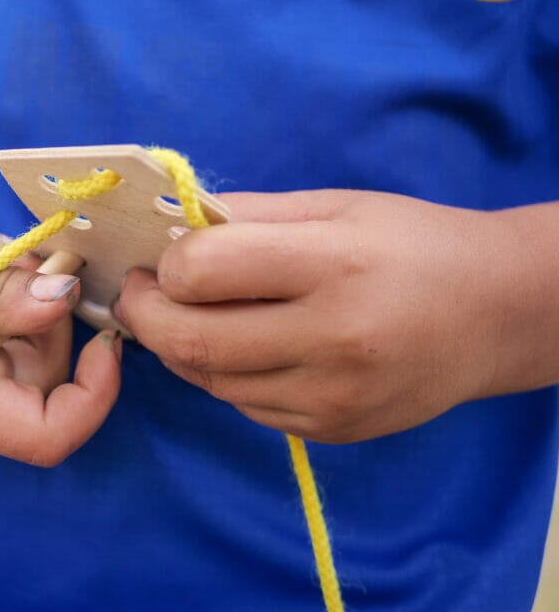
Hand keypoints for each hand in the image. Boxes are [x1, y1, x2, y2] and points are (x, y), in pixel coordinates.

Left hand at [115, 189, 556, 443]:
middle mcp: (332, 340)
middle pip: (189, 339)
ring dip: (180, 346)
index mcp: (332, 265)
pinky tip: (242, 346)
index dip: (167, 264)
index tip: (162, 258)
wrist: (496, 315)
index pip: (202, 273)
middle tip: (140, 292)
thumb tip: (170, 228)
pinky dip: (223, 375)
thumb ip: (248, 216)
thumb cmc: (411, 244)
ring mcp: (331, 397)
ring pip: (208, 379)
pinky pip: (243, 406)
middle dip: (144, 314)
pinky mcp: (330, 431)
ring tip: (190, 313)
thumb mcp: (333, 205)